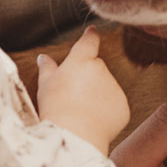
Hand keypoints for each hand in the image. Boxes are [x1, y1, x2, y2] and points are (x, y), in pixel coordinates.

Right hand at [36, 27, 129, 154]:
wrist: (74, 135)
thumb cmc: (55, 108)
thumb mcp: (45, 85)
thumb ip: (47, 68)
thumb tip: (44, 58)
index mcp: (81, 60)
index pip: (89, 41)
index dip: (90, 35)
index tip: (92, 31)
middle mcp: (102, 69)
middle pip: (96, 67)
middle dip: (87, 77)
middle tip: (72, 95)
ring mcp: (115, 87)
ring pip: (106, 87)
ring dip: (97, 94)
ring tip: (81, 111)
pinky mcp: (123, 106)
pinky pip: (114, 105)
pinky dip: (106, 111)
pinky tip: (92, 121)